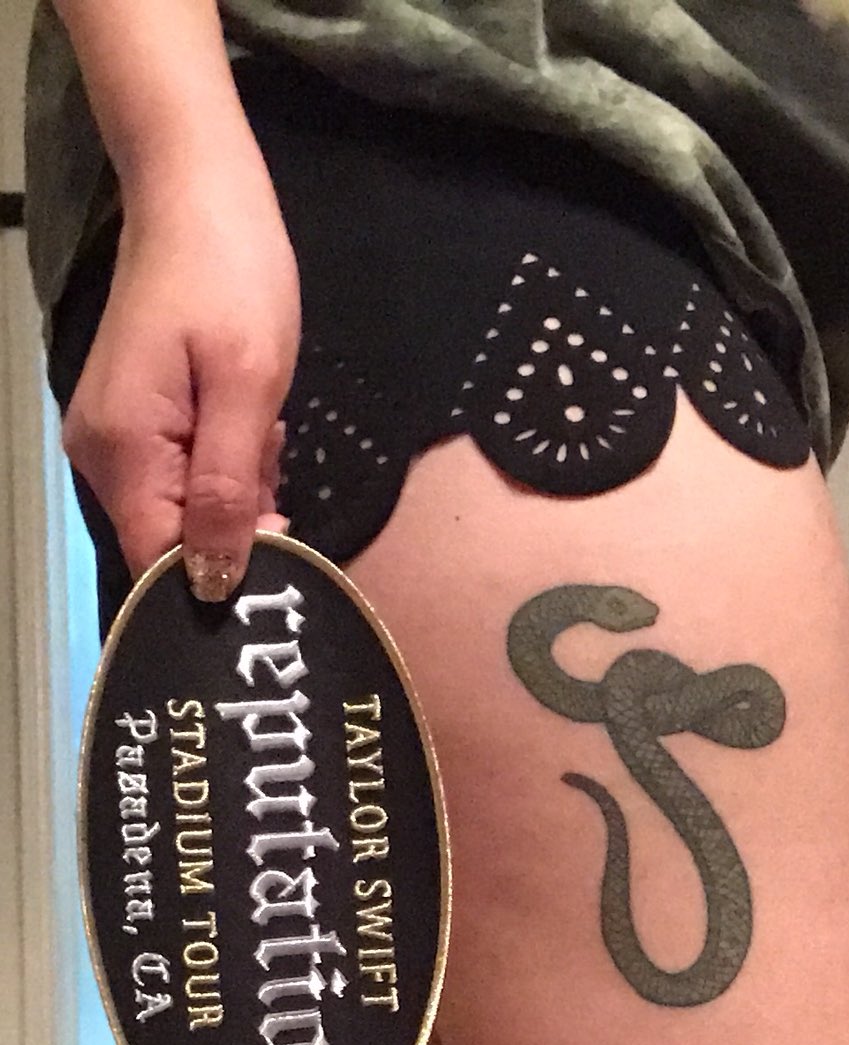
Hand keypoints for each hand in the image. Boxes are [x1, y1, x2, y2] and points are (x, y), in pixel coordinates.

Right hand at [62, 161, 300, 601]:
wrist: (195, 194)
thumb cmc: (229, 278)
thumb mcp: (246, 388)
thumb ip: (227, 490)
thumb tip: (212, 580)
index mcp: (123, 452)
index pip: (162, 563)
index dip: (224, 570)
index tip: (280, 532)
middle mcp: (101, 458)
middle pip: (177, 540)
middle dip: (239, 516)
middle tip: (267, 444)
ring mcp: (114, 440)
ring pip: (189, 510)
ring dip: (239, 484)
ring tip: (259, 418)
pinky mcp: (134, 423)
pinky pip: (187, 476)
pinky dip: (227, 459)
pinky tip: (246, 414)